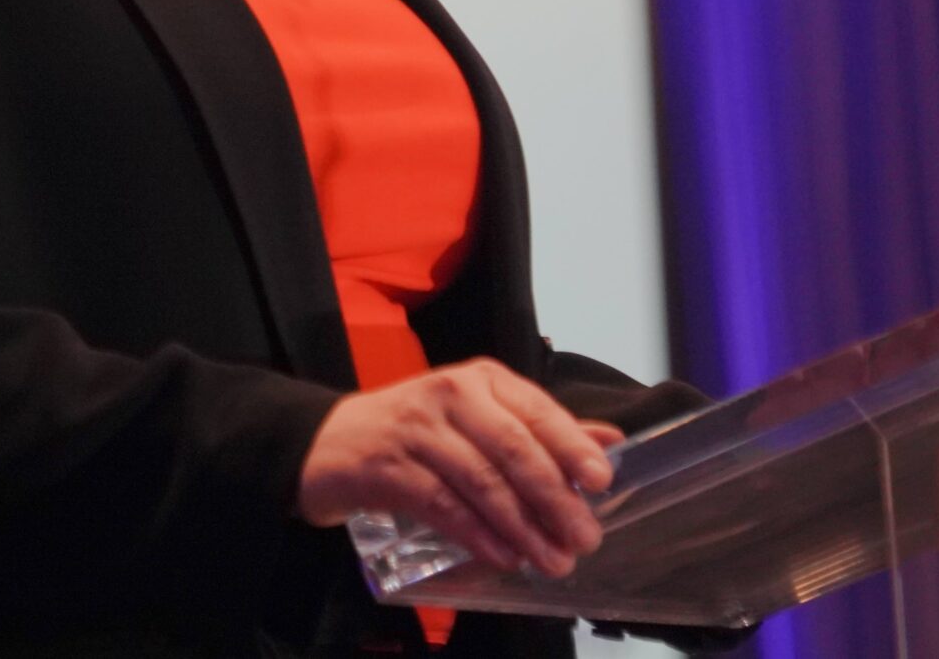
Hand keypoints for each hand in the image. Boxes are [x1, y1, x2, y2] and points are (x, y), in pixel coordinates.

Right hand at [296, 357, 624, 578]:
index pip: (535, 409)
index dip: (570, 446)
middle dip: (554, 497)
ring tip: (552, 559)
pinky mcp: (389, 467)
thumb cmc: (418, 431)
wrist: (330, 442)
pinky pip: (443, 504)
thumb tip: (608, 442)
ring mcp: (417, 429)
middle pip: (512, 447)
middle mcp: (450, 394)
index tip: (601, 482)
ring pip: (481, 480)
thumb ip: (540, 429)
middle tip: (584, 537)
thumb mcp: (478, 417)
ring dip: (522, 526)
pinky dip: (478, 533)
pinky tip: (504, 555)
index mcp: (480, 379)